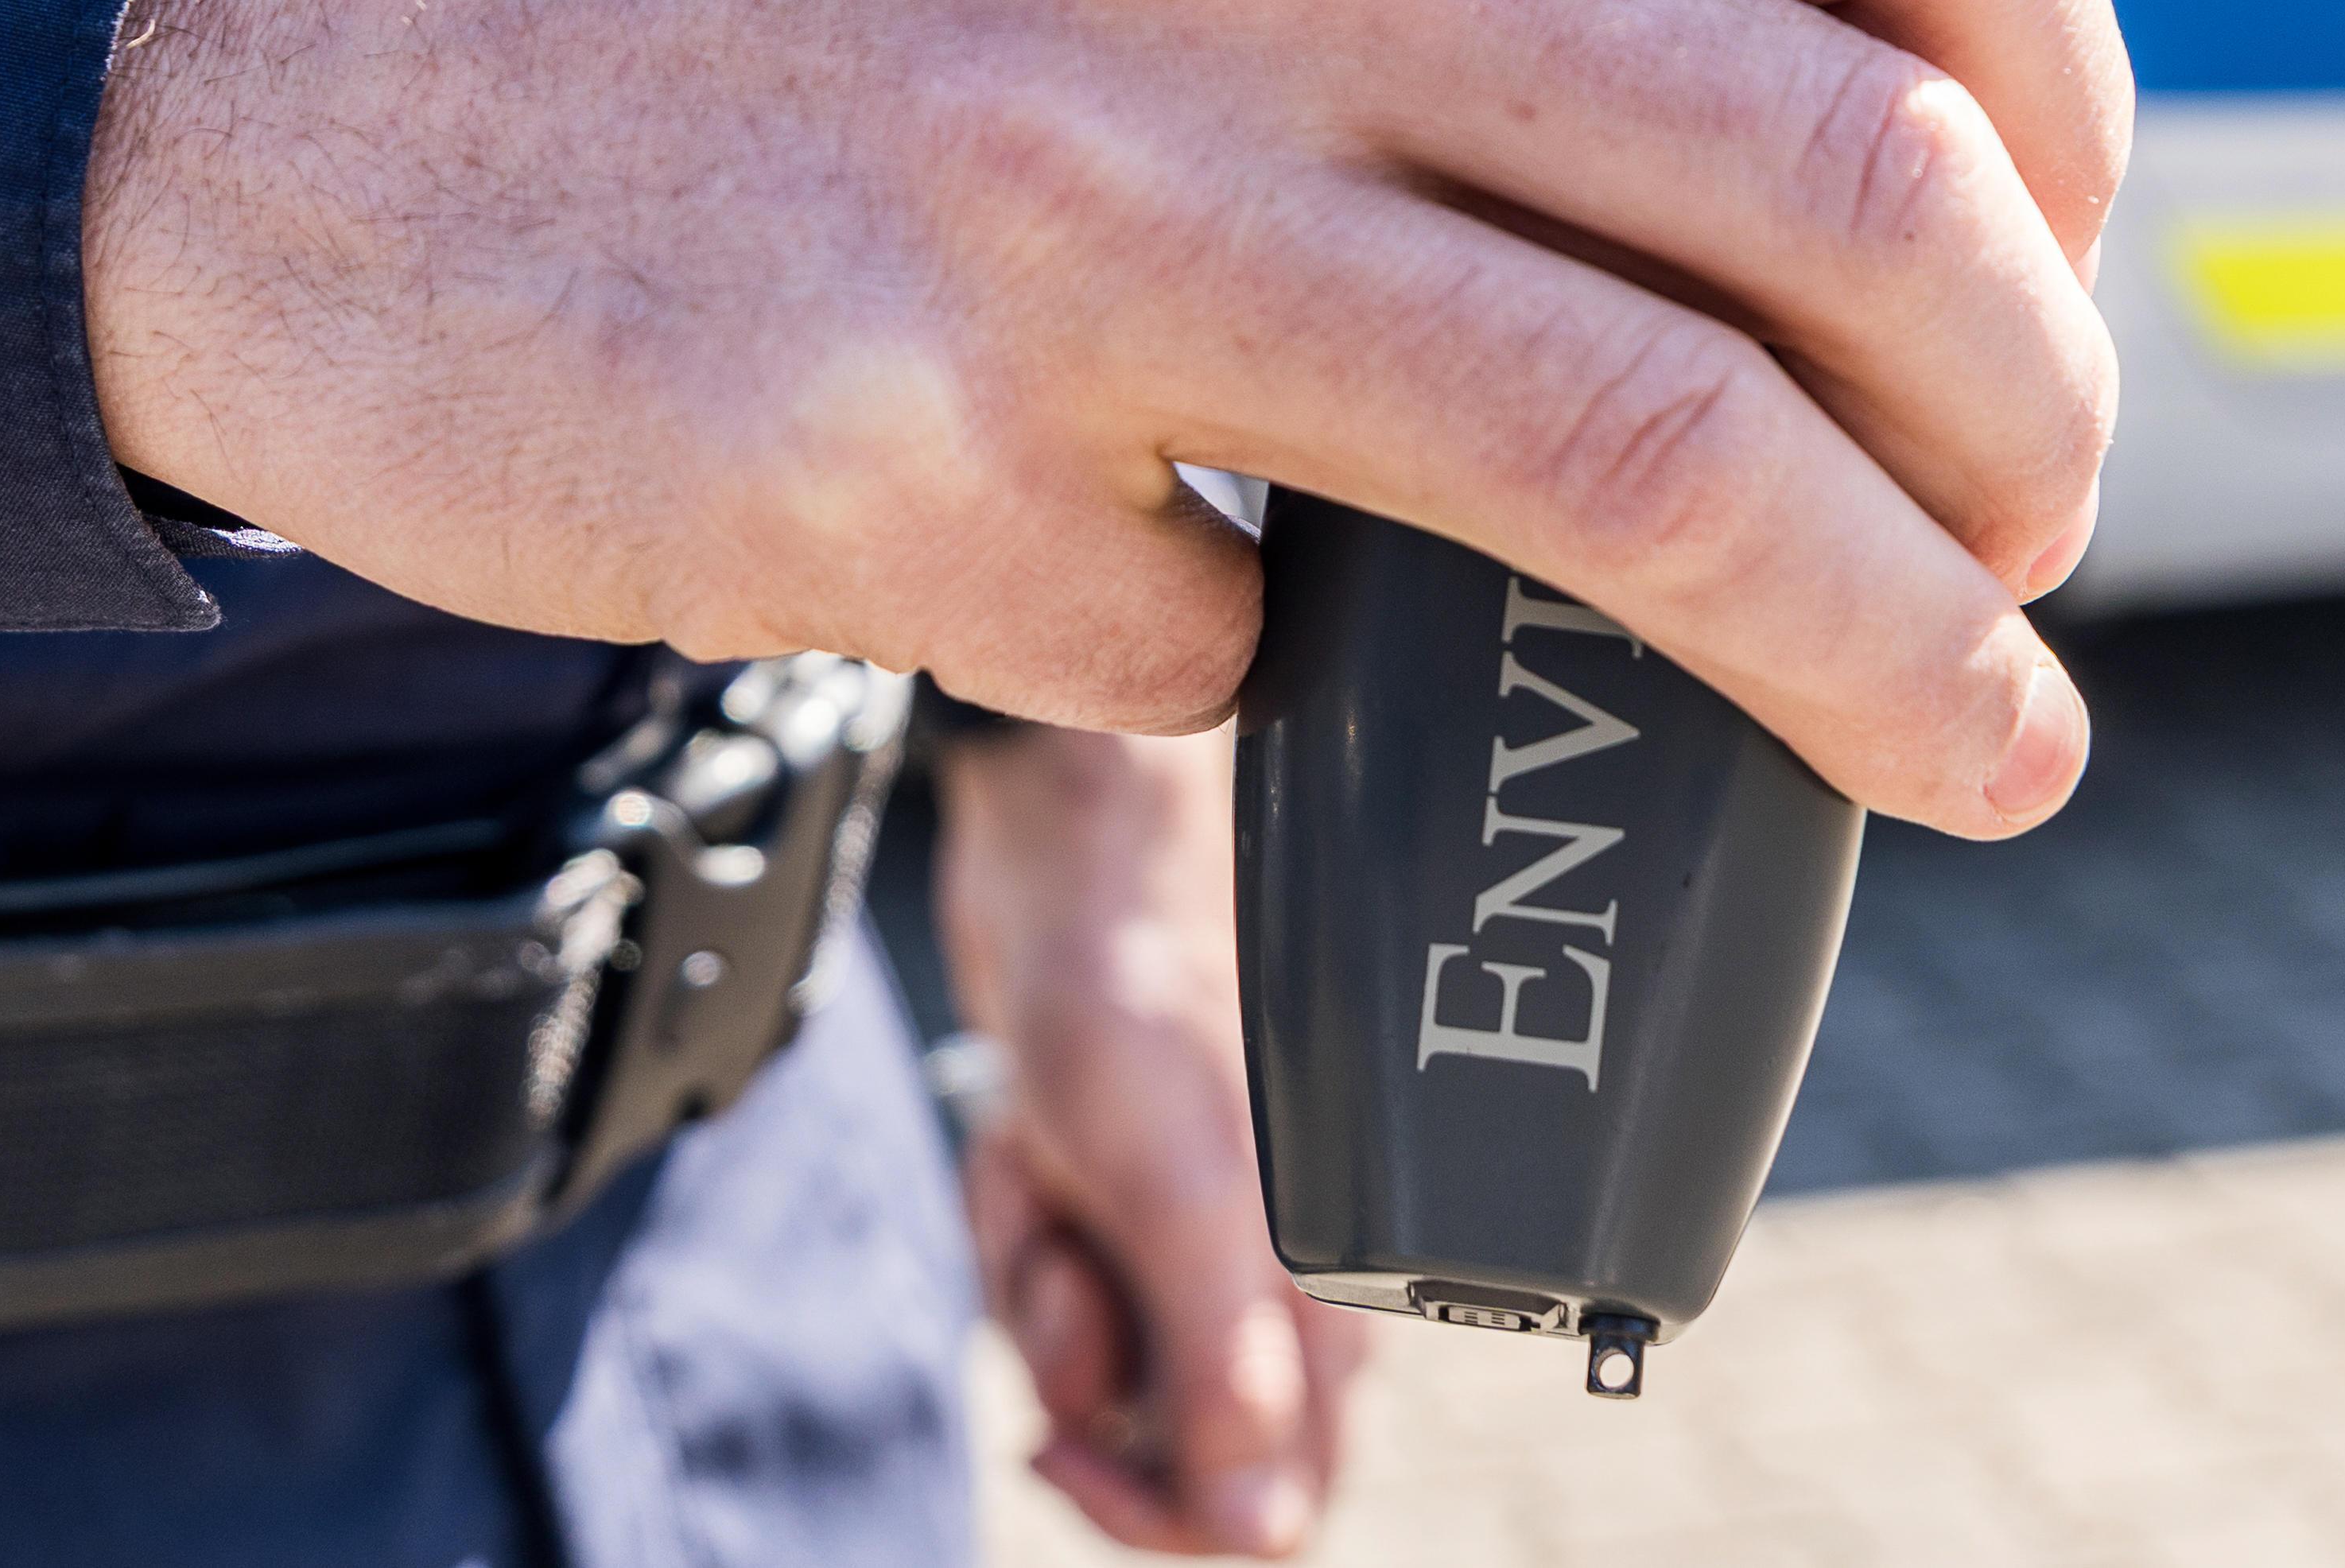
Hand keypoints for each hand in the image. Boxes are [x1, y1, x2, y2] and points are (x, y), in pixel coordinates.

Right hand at [81, 0, 2124, 837]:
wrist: (300, 32)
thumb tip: (1865, 153)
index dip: (2072, 88)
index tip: (2063, 235)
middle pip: (1850, 190)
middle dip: (2032, 427)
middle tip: (2036, 531)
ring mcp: (1062, 182)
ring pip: (1663, 466)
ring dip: (1883, 648)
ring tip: (1954, 721)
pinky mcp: (908, 462)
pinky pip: (1260, 644)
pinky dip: (1289, 663)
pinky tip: (1207, 588)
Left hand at [940, 721, 1352, 1555]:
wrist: (1062, 844)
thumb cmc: (1134, 982)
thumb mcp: (1173, 1183)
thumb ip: (1224, 1357)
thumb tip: (1265, 1525)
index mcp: (1321, 1302)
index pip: (1271, 1506)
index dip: (1163, 1508)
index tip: (1067, 1442)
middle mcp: (1272, 1286)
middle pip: (1167, 1443)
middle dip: (1079, 1367)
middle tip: (1059, 1263)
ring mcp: (1196, 1238)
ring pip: (1097, 1362)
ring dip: (1037, 1281)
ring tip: (1044, 1165)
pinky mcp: (1128, 1193)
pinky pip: (1058, 1282)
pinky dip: (1022, 1227)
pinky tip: (1026, 1142)